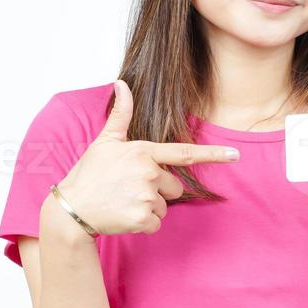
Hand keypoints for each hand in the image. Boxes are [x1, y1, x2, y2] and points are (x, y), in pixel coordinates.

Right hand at [54, 80, 239, 235]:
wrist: (71, 209)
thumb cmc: (89, 174)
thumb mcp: (105, 141)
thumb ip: (121, 114)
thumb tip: (122, 83)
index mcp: (143, 152)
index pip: (185, 153)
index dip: (213, 154)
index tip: (236, 155)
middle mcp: (148, 173)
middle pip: (175, 187)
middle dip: (158, 191)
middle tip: (130, 189)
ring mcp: (146, 196)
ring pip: (165, 207)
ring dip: (149, 208)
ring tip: (123, 202)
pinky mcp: (143, 218)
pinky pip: (156, 224)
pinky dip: (143, 224)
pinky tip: (123, 216)